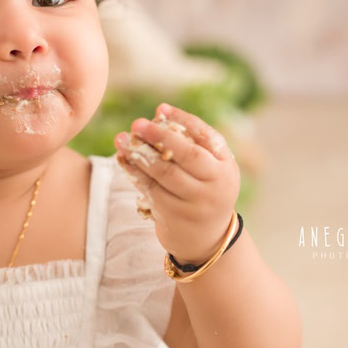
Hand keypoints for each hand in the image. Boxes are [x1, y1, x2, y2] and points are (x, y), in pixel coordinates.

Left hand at [113, 103, 240, 264]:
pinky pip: (151, 189)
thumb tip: (160, 112)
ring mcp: (196, 202)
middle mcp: (216, 184)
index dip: (184, 120)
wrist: (206, 238)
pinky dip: (135, 172)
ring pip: (165, 173)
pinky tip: (123, 160)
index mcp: (226, 165)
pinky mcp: (176, 216)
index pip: (207, 136)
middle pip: (187, 155)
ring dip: (140, 154)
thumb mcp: (209, 169)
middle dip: (160, 136)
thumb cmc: (203, 191)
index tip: (161, 108)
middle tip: (137, 124)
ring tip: (121, 140)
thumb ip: (192, 143)